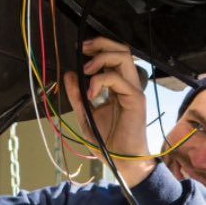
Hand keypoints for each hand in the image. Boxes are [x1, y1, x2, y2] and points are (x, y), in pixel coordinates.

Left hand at [63, 37, 155, 186]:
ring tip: (87, 70)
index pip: (114, 56)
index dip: (99, 47)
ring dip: (102, 58)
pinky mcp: (136, 99)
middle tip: (83, 49)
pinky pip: (118, 79)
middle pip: (122, 50)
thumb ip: (77, 96)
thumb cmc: (107, 142)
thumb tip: (69, 74)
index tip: (81, 50)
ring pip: (124, 57)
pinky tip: (91, 94)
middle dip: (101, 44)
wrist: (121, 161)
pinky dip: (100, 81)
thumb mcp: (85, 114)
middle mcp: (128, 85)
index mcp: (118, 86)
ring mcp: (133, 91)